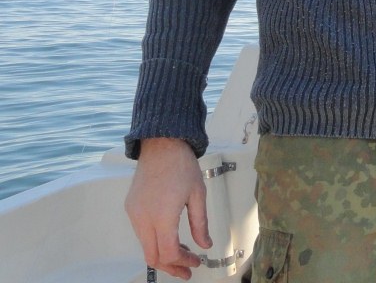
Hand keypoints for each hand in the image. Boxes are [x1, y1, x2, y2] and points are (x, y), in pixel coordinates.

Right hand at [125, 138, 211, 280]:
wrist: (161, 144)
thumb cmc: (181, 165)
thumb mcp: (198, 194)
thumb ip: (200, 223)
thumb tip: (205, 245)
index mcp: (162, 215)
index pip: (169, 252)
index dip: (183, 261)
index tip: (196, 262)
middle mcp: (143, 218)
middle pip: (152, 256)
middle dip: (170, 266)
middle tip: (187, 270)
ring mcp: (134, 214)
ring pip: (145, 246)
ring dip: (163, 254)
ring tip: (183, 254)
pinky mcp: (131, 208)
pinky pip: (141, 233)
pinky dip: (155, 241)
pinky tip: (170, 237)